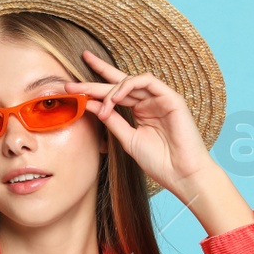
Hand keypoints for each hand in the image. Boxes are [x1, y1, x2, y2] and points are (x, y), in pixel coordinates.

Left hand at [65, 50, 253, 235]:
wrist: (182, 174)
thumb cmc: (159, 162)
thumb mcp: (128, 139)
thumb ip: (111, 121)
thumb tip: (90, 105)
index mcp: (140, 111)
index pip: (115, 93)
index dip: (94, 87)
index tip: (71, 88)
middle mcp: (150, 101)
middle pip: (119, 82)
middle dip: (94, 79)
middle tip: (71, 82)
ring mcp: (161, 98)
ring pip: (130, 80)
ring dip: (110, 89)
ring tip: (97, 101)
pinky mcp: (171, 97)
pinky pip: (146, 81)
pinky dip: (127, 87)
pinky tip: (114, 100)